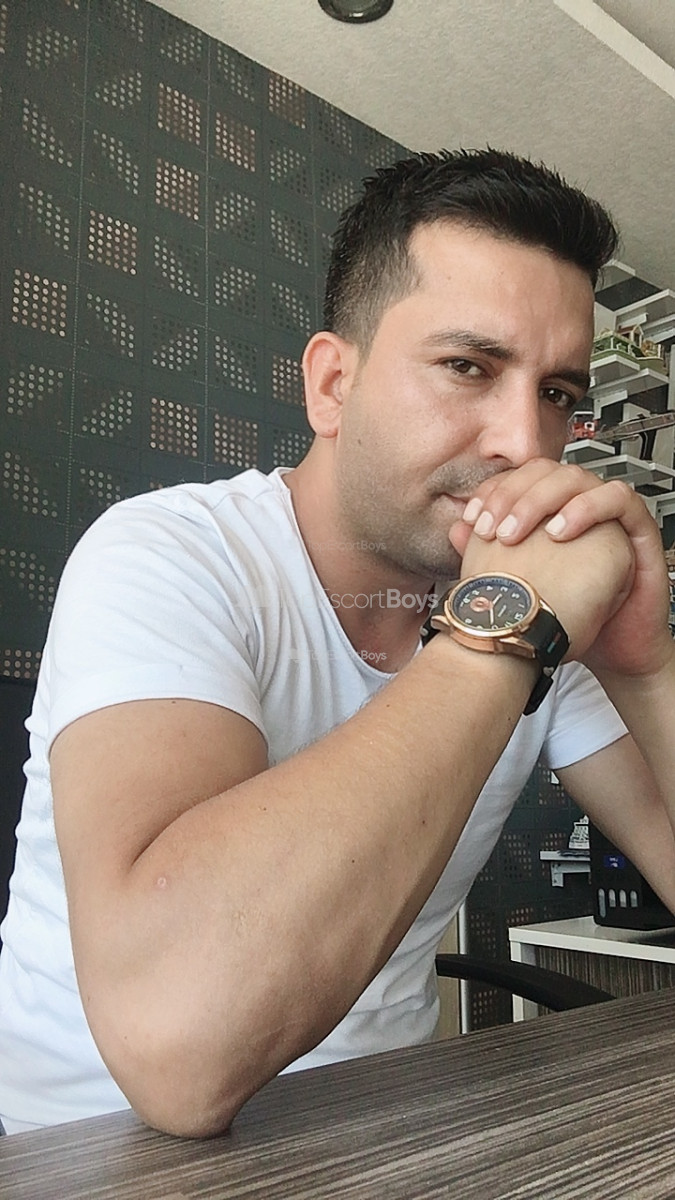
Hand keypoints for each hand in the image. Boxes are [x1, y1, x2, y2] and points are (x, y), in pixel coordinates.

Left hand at [449, 459, 671, 677]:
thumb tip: (456, 530)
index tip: (471, 517)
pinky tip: (560, 531)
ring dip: (542, 499)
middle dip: (511, 494)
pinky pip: (619, 498)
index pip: (520, 477)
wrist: (612, 649)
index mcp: (550, 511)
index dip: (493, 490)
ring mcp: (607, 513)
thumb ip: (487, 555)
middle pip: (544, 471)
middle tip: (491, 528)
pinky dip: (587, 507)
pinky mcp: (637, 526)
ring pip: (576, 477)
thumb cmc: (569, 617)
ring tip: (518, 533)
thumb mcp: (522, 586)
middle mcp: (577, 505)